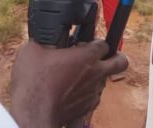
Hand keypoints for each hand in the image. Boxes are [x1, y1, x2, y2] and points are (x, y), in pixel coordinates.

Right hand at [9, 40, 128, 127]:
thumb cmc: (34, 83)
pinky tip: (70, 91)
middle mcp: (96, 74)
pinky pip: (92, 97)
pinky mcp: (87, 108)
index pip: (104, 43)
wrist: (33, 113)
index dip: (96, 42)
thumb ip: (44, 42)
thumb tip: (42, 40)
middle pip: (121, 62)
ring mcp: (93, 92)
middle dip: (116, 57)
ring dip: (95, 76)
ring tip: (77, 76)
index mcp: (87, 56)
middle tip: (105, 56)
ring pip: (105, 81)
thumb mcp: (32, 51)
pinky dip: (85, 93)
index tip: (86, 44)